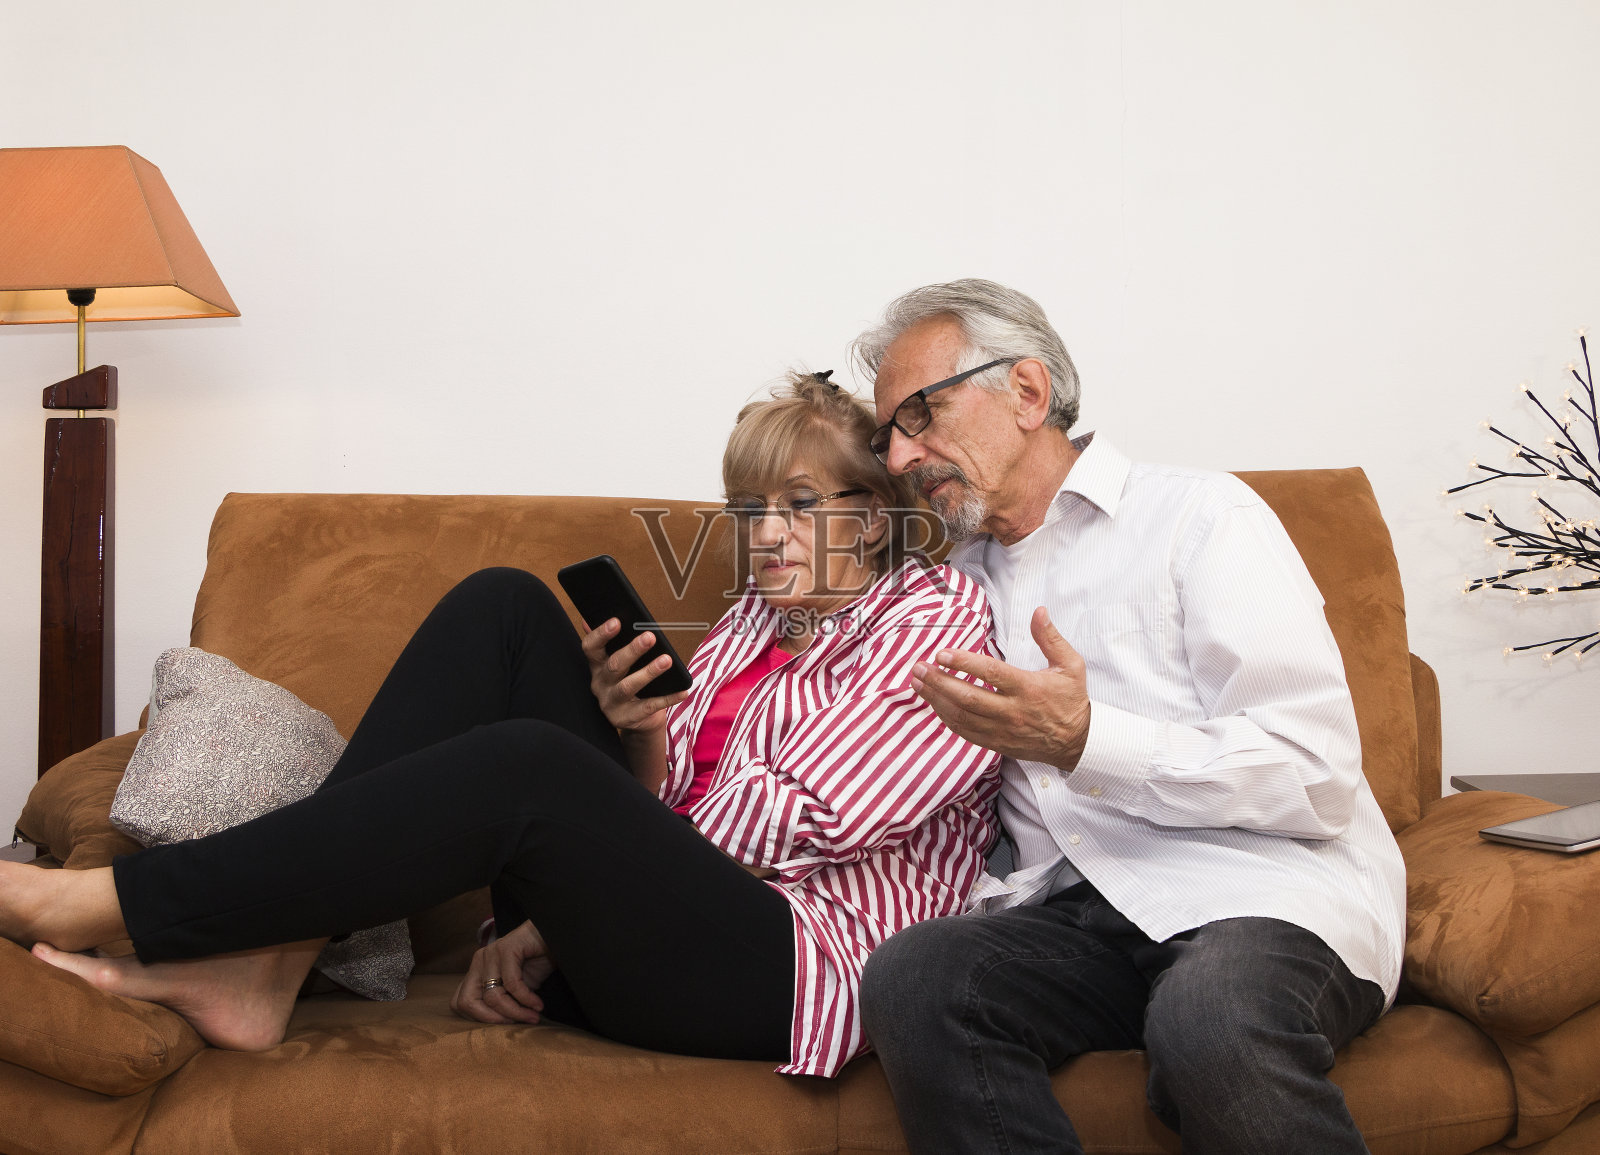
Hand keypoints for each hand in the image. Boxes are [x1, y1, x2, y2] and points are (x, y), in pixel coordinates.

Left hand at [450, 920, 554, 1024]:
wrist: (555, 935)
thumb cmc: (537, 961)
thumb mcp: (516, 988)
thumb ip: (503, 1002)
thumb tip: (500, 1028)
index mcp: (476, 971)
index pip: (458, 1003)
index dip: (477, 1019)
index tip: (501, 1025)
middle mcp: (479, 962)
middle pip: (466, 1002)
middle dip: (490, 1020)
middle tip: (514, 1025)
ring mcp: (490, 953)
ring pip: (492, 996)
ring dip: (515, 1012)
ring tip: (533, 1016)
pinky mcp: (506, 948)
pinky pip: (512, 984)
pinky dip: (526, 999)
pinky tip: (538, 1004)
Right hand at [580, 619, 689, 734]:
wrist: (636, 718)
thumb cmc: (630, 681)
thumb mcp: (618, 661)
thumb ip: (611, 642)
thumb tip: (590, 617)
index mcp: (597, 665)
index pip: (591, 647)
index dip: (601, 634)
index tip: (617, 621)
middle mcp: (600, 684)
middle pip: (614, 665)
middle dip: (632, 650)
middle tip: (650, 637)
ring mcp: (611, 703)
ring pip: (628, 686)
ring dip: (649, 672)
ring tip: (667, 660)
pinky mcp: (626, 718)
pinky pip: (649, 706)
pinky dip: (667, 699)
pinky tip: (682, 691)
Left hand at [910, 606, 1091, 771]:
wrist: (1078, 742)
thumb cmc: (1071, 699)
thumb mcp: (1070, 665)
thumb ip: (1051, 638)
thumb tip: (1039, 611)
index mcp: (1028, 688)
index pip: (991, 674)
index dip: (964, 663)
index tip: (942, 653)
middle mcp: (1013, 711)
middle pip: (968, 698)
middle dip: (939, 682)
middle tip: (918, 667)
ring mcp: (1003, 730)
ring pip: (962, 717)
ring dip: (936, 699)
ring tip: (917, 683)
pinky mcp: (997, 743)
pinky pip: (966, 732)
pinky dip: (946, 718)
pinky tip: (934, 703)